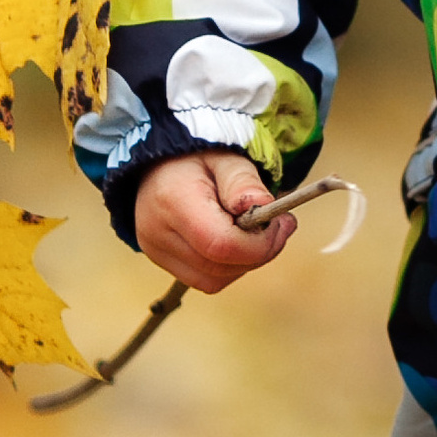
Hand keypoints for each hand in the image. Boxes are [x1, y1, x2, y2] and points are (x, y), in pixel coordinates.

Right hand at [129, 150, 295, 292]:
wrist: (159, 162)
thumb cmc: (198, 156)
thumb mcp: (226, 157)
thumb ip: (243, 181)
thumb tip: (263, 205)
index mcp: (174, 201)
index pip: (222, 245)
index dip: (259, 244)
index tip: (281, 223)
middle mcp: (157, 233)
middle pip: (220, 267)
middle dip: (258, 252)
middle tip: (278, 224)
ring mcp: (155, 251)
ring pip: (215, 280)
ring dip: (244, 262)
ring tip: (254, 230)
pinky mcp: (160, 260)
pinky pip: (204, 279)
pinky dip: (228, 267)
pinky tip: (235, 240)